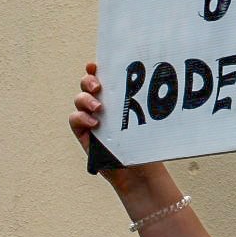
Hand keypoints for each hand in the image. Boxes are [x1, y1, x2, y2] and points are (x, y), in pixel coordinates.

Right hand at [69, 62, 164, 195]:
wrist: (138, 171)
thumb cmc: (143, 143)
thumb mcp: (146, 120)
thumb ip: (145, 104)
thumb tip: (160, 82)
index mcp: (115, 97)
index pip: (103, 76)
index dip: (96, 68)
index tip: (96, 64)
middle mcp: (101, 104)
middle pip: (87, 84)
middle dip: (89, 80)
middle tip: (98, 86)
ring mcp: (90, 118)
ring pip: (80, 99)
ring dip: (86, 99)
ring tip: (99, 107)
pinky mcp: (83, 133)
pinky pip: (75, 119)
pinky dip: (82, 118)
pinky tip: (95, 123)